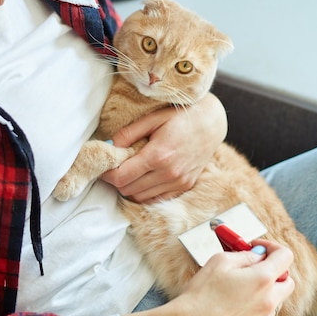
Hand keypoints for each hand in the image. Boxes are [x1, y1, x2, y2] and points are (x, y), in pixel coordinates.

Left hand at [101, 93, 226, 201]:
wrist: (212, 123)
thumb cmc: (182, 116)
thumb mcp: (153, 118)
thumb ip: (129, 134)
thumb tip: (109, 146)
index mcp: (158, 155)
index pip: (121, 177)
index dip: (107, 174)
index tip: (104, 166)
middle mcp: (169, 173)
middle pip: (128, 189)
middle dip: (116, 180)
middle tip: (115, 166)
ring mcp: (178, 182)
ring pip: (140, 197)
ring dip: (130, 187)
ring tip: (130, 170)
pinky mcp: (184, 186)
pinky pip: (156, 199)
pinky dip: (145, 193)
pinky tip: (144, 178)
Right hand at [119, 241, 294, 315]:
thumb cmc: (202, 293)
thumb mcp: (220, 261)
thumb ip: (245, 256)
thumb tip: (257, 256)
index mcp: (263, 278)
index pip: (285, 256)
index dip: (273, 247)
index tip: (258, 248)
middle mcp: (269, 300)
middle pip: (288, 281)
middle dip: (275, 271)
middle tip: (255, 268)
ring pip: (276, 300)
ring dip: (265, 291)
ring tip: (240, 288)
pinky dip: (254, 307)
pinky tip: (233, 306)